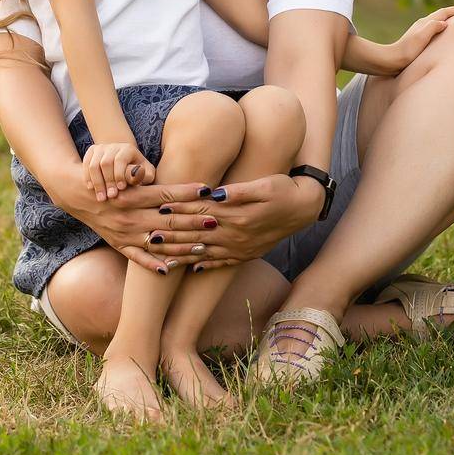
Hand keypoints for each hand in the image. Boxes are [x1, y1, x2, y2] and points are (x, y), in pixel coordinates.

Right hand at [61, 182, 216, 274]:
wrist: (80, 196)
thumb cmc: (110, 184)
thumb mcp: (127, 180)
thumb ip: (151, 182)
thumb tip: (174, 180)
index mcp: (133, 196)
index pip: (166, 195)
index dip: (188, 192)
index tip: (208, 190)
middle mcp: (129, 216)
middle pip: (168, 220)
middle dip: (194, 221)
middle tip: (215, 221)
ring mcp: (125, 234)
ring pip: (159, 242)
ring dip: (182, 245)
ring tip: (204, 246)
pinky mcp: (119, 245)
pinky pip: (138, 258)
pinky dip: (153, 264)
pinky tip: (170, 269)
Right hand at [81, 141, 155, 200]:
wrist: (124, 163)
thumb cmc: (137, 172)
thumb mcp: (145, 174)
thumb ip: (144, 175)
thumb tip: (137, 175)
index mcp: (128, 149)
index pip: (120, 160)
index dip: (119, 174)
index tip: (121, 188)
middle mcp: (113, 146)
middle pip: (105, 163)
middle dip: (108, 181)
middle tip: (110, 196)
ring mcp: (101, 148)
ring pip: (94, 165)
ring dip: (97, 182)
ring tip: (101, 197)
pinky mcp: (92, 151)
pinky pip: (86, 164)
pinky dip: (87, 177)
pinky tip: (91, 188)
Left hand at [148, 173, 324, 271]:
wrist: (305, 208)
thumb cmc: (282, 190)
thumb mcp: (263, 186)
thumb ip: (238, 192)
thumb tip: (214, 193)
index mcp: (236, 214)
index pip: (200, 210)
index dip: (179, 208)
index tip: (158, 208)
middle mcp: (236, 234)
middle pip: (197, 234)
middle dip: (172, 234)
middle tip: (148, 235)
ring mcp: (240, 247)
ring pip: (206, 252)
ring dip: (182, 254)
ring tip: (160, 257)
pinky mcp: (246, 254)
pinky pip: (223, 262)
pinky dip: (206, 265)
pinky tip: (192, 268)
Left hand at [390, 5, 453, 71]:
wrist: (392, 59)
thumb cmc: (407, 50)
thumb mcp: (421, 37)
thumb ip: (432, 27)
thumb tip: (444, 22)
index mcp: (425, 22)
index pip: (443, 12)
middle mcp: (422, 24)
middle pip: (440, 14)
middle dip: (453, 12)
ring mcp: (419, 30)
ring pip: (436, 20)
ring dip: (447, 18)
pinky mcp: (417, 38)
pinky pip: (433, 28)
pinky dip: (441, 26)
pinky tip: (441, 33)